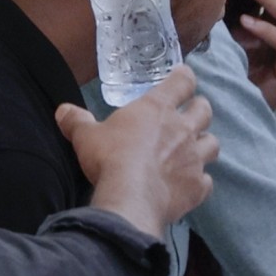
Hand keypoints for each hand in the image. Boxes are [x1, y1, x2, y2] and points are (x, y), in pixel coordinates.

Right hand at [57, 65, 216, 238]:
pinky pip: (207, 181)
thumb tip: (63, 111)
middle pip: (205, 110)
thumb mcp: (86, 136)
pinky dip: (200, 181)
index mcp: (157, 108)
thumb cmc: (109, 158)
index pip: (182, 81)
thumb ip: (76, 120)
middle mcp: (182, 129)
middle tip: (189, 115)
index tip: (182, 78)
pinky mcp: (197, 187)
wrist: (130, 198)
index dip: (184, 78)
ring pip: (213, 144)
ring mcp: (193, 159)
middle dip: (200, 110)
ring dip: (205, 144)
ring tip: (194, 150)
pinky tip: (190, 185)